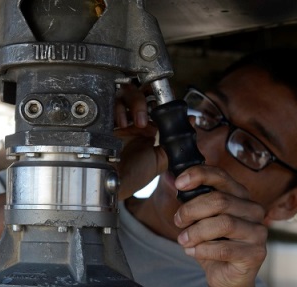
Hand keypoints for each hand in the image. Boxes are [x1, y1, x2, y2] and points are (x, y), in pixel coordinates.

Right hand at [114, 84, 166, 199]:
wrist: (112, 185)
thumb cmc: (133, 177)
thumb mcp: (160, 161)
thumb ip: (175, 143)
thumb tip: (192, 121)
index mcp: (145, 129)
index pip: (155, 104)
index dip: (162, 103)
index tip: (168, 110)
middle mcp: (131, 121)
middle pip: (141, 93)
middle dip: (147, 100)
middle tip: (150, 114)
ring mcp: (117, 119)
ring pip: (127, 92)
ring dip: (136, 103)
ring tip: (139, 123)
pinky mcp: (104, 119)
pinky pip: (111, 101)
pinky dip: (120, 108)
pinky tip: (123, 124)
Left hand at [172, 165, 267, 286]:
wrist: (225, 277)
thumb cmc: (212, 244)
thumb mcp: (198, 219)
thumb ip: (189, 200)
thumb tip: (168, 179)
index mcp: (240, 195)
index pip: (221, 176)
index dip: (199, 175)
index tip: (179, 183)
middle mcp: (254, 210)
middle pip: (219, 201)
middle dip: (191, 210)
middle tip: (178, 221)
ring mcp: (258, 232)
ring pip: (223, 224)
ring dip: (196, 232)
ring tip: (183, 240)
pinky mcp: (256, 254)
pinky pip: (224, 249)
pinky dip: (202, 250)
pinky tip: (192, 252)